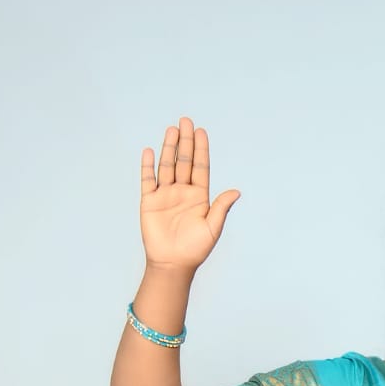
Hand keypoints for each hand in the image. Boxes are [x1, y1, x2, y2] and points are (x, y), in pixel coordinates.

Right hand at [139, 117, 240, 272]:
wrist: (173, 264)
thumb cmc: (195, 250)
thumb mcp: (213, 228)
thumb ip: (222, 208)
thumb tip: (237, 191)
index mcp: (199, 197)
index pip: (201, 167)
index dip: (201, 149)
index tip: (202, 131)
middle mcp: (182, 192)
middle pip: (184, 162)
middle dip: (185, 142)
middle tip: (186, 121)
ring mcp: (165, 195)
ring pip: (167, 166)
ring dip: (169, 148)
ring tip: (172, 130)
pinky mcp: (149, 201)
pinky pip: (148, 179)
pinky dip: (147, 165)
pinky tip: (149, 150)